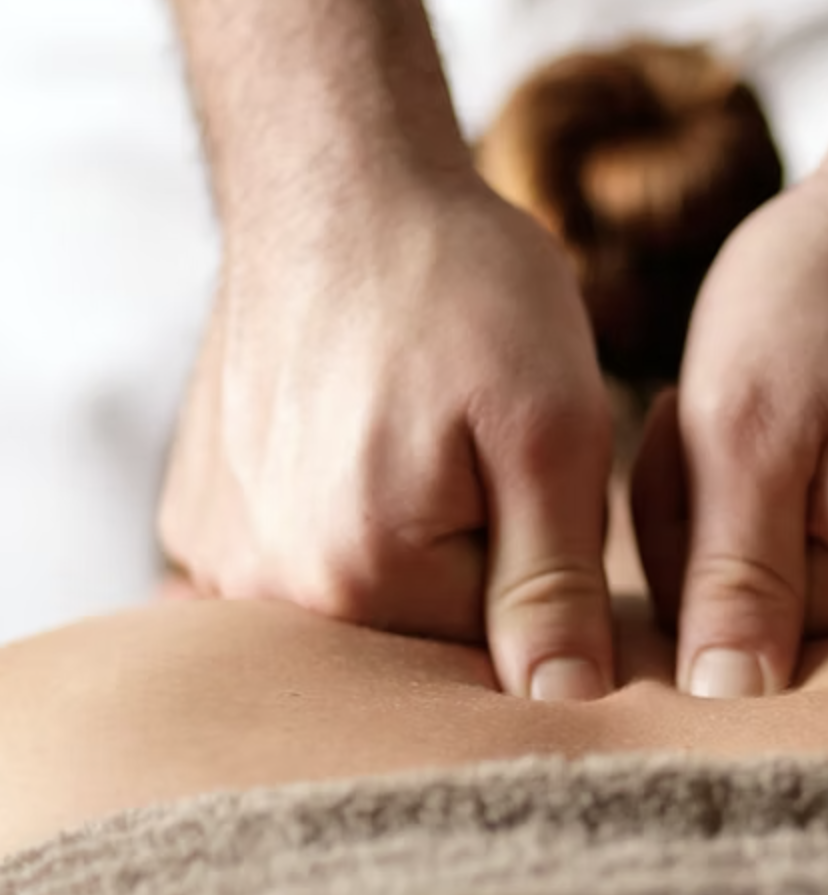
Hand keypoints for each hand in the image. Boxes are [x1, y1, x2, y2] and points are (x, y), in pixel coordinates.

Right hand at [159, 177, 615, 700]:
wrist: (340, 186)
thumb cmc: (463, 291)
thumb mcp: (550, 430)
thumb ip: (553, 585)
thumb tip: (562, 708)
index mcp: (366, 576)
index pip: (489, 659)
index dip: (545, 587)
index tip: (544, 496)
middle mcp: (269, 584)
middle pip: (413, 636)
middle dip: (472, 566)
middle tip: (473, 447)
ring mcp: (218, 549)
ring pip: (357, 599)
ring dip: (402, 541)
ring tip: (409, 432)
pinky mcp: (198, 514)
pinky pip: (292, 562)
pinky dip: (335, 523)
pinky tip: (354, 446)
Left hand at [632, 163, 827, 697]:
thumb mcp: (745, 425)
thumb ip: (734, 580)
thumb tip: (727, 706)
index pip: (735, 628)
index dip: (686, 528)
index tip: (701, 428)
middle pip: (791, 607)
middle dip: (733, 515)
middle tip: (743, 406)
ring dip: (786, 491)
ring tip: (805, 397)